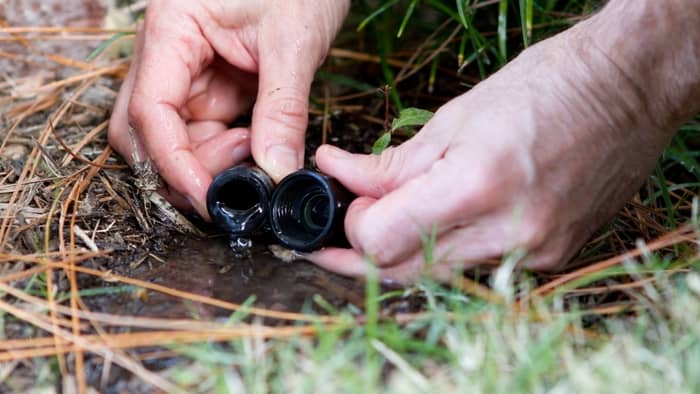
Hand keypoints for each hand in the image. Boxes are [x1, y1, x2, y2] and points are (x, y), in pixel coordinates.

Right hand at [109, 0, 348, 217]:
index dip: (173, 163)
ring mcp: (188, 74)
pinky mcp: (213, 89)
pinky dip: (226, 154)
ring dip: (209, 164)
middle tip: (232, 186)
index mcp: (171, 30)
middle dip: (181, 170)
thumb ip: (282, 110)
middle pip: (146, 132)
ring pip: (175, 140)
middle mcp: (168, 55)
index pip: (151, 110)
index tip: (206, 197)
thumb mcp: (293, 43)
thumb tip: (275, 171)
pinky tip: (258, 146)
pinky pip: (205, 134)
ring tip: (259, 153)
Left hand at [307, 20, 684, 283]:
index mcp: (477, 185)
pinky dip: (448, 250)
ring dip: (405, 252)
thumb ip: (392, 164)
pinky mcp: (550, 258)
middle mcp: (508, 233)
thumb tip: (339, 175)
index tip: (348, 202)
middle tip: (347, 224)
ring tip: (394, 217)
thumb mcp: (454, 117)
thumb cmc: (544, 87)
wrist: (627, 92)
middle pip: (403, 272)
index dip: (353, 226)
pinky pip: (477, 269)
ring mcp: (534, 253)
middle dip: (364, 252)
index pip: (382, 241)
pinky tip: (444, 220)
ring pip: (439, 276)